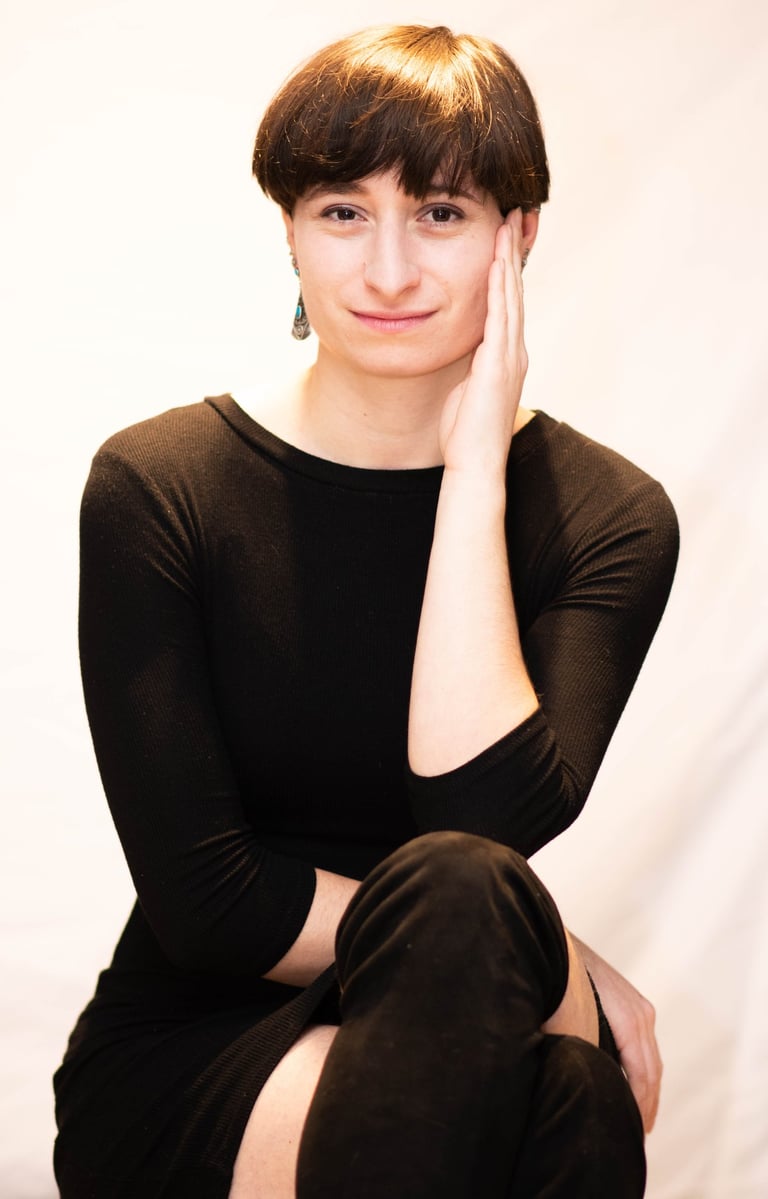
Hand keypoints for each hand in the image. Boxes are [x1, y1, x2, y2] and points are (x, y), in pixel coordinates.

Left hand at [438, 209, 527, 473]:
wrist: (475, 464)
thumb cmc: (464, 435)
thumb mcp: (465, 391)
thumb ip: (468, 367)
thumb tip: (459, 351)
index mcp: (506, 358)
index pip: (508, 304)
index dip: (506, 270)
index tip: (502, 238)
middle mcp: (514, 352)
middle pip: (514, 292)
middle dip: (513, 253)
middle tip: (515, 215)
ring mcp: (510, 357)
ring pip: (511, 298)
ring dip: (509, 260)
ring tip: (508, 225)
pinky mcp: (499, 365)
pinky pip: (500, 318)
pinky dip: (500, 288)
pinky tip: (496, 264)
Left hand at [572, 935, 662, 1133]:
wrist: (550, 937)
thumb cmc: (555, 975)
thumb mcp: (565, 1016)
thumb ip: (579, 1047)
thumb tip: (579, 1081)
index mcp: (631, 1018)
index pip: (642, 1075)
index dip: (639, 1108)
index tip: (632, 1134)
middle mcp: (640, 1012)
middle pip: (651, 1069)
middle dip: (645, 1105)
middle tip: (635, 1137)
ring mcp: (637, 1005)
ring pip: (649, 1057)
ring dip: (644, 1089)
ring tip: (635, 1120)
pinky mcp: (628, 1002)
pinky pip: (641, 1044)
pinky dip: (640, 1069)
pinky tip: (629, 1084)